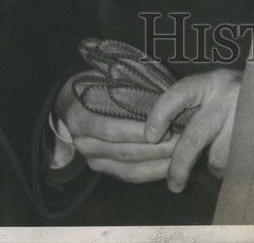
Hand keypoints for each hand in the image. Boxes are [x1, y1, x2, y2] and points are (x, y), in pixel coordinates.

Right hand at [54, 71, 178, 182]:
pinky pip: (130, 176)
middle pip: (124, 151)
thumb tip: (161, 87)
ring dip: (157, 162)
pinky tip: (171, 165)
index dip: (138, 131)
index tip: (166, 127)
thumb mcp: (106, 76)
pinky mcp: (103, 169)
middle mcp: (84, 144)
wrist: (71, 102)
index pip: (111, 129)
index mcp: (81, 118)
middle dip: (155, 148)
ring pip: (129, 169)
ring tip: (181, 152)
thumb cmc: (96, 82)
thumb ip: (128, 81)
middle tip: (182, 140)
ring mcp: (93, 159)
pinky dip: (152, 173)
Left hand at [145, 69, 241, 192]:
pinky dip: (233, 166)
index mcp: (212, 81)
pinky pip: (236, 164)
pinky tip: (241, 152)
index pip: (179, 93)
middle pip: (195, 136)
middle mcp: (229, 95)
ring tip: (225, 151)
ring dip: (216, 163)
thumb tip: (160, 141)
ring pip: (218, 155)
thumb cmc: (242, 95)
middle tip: (174, 184)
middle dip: (180, 165)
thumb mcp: (218, 90)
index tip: (150, 136)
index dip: (160, 114)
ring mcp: (246, 115)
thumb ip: (195, 106)